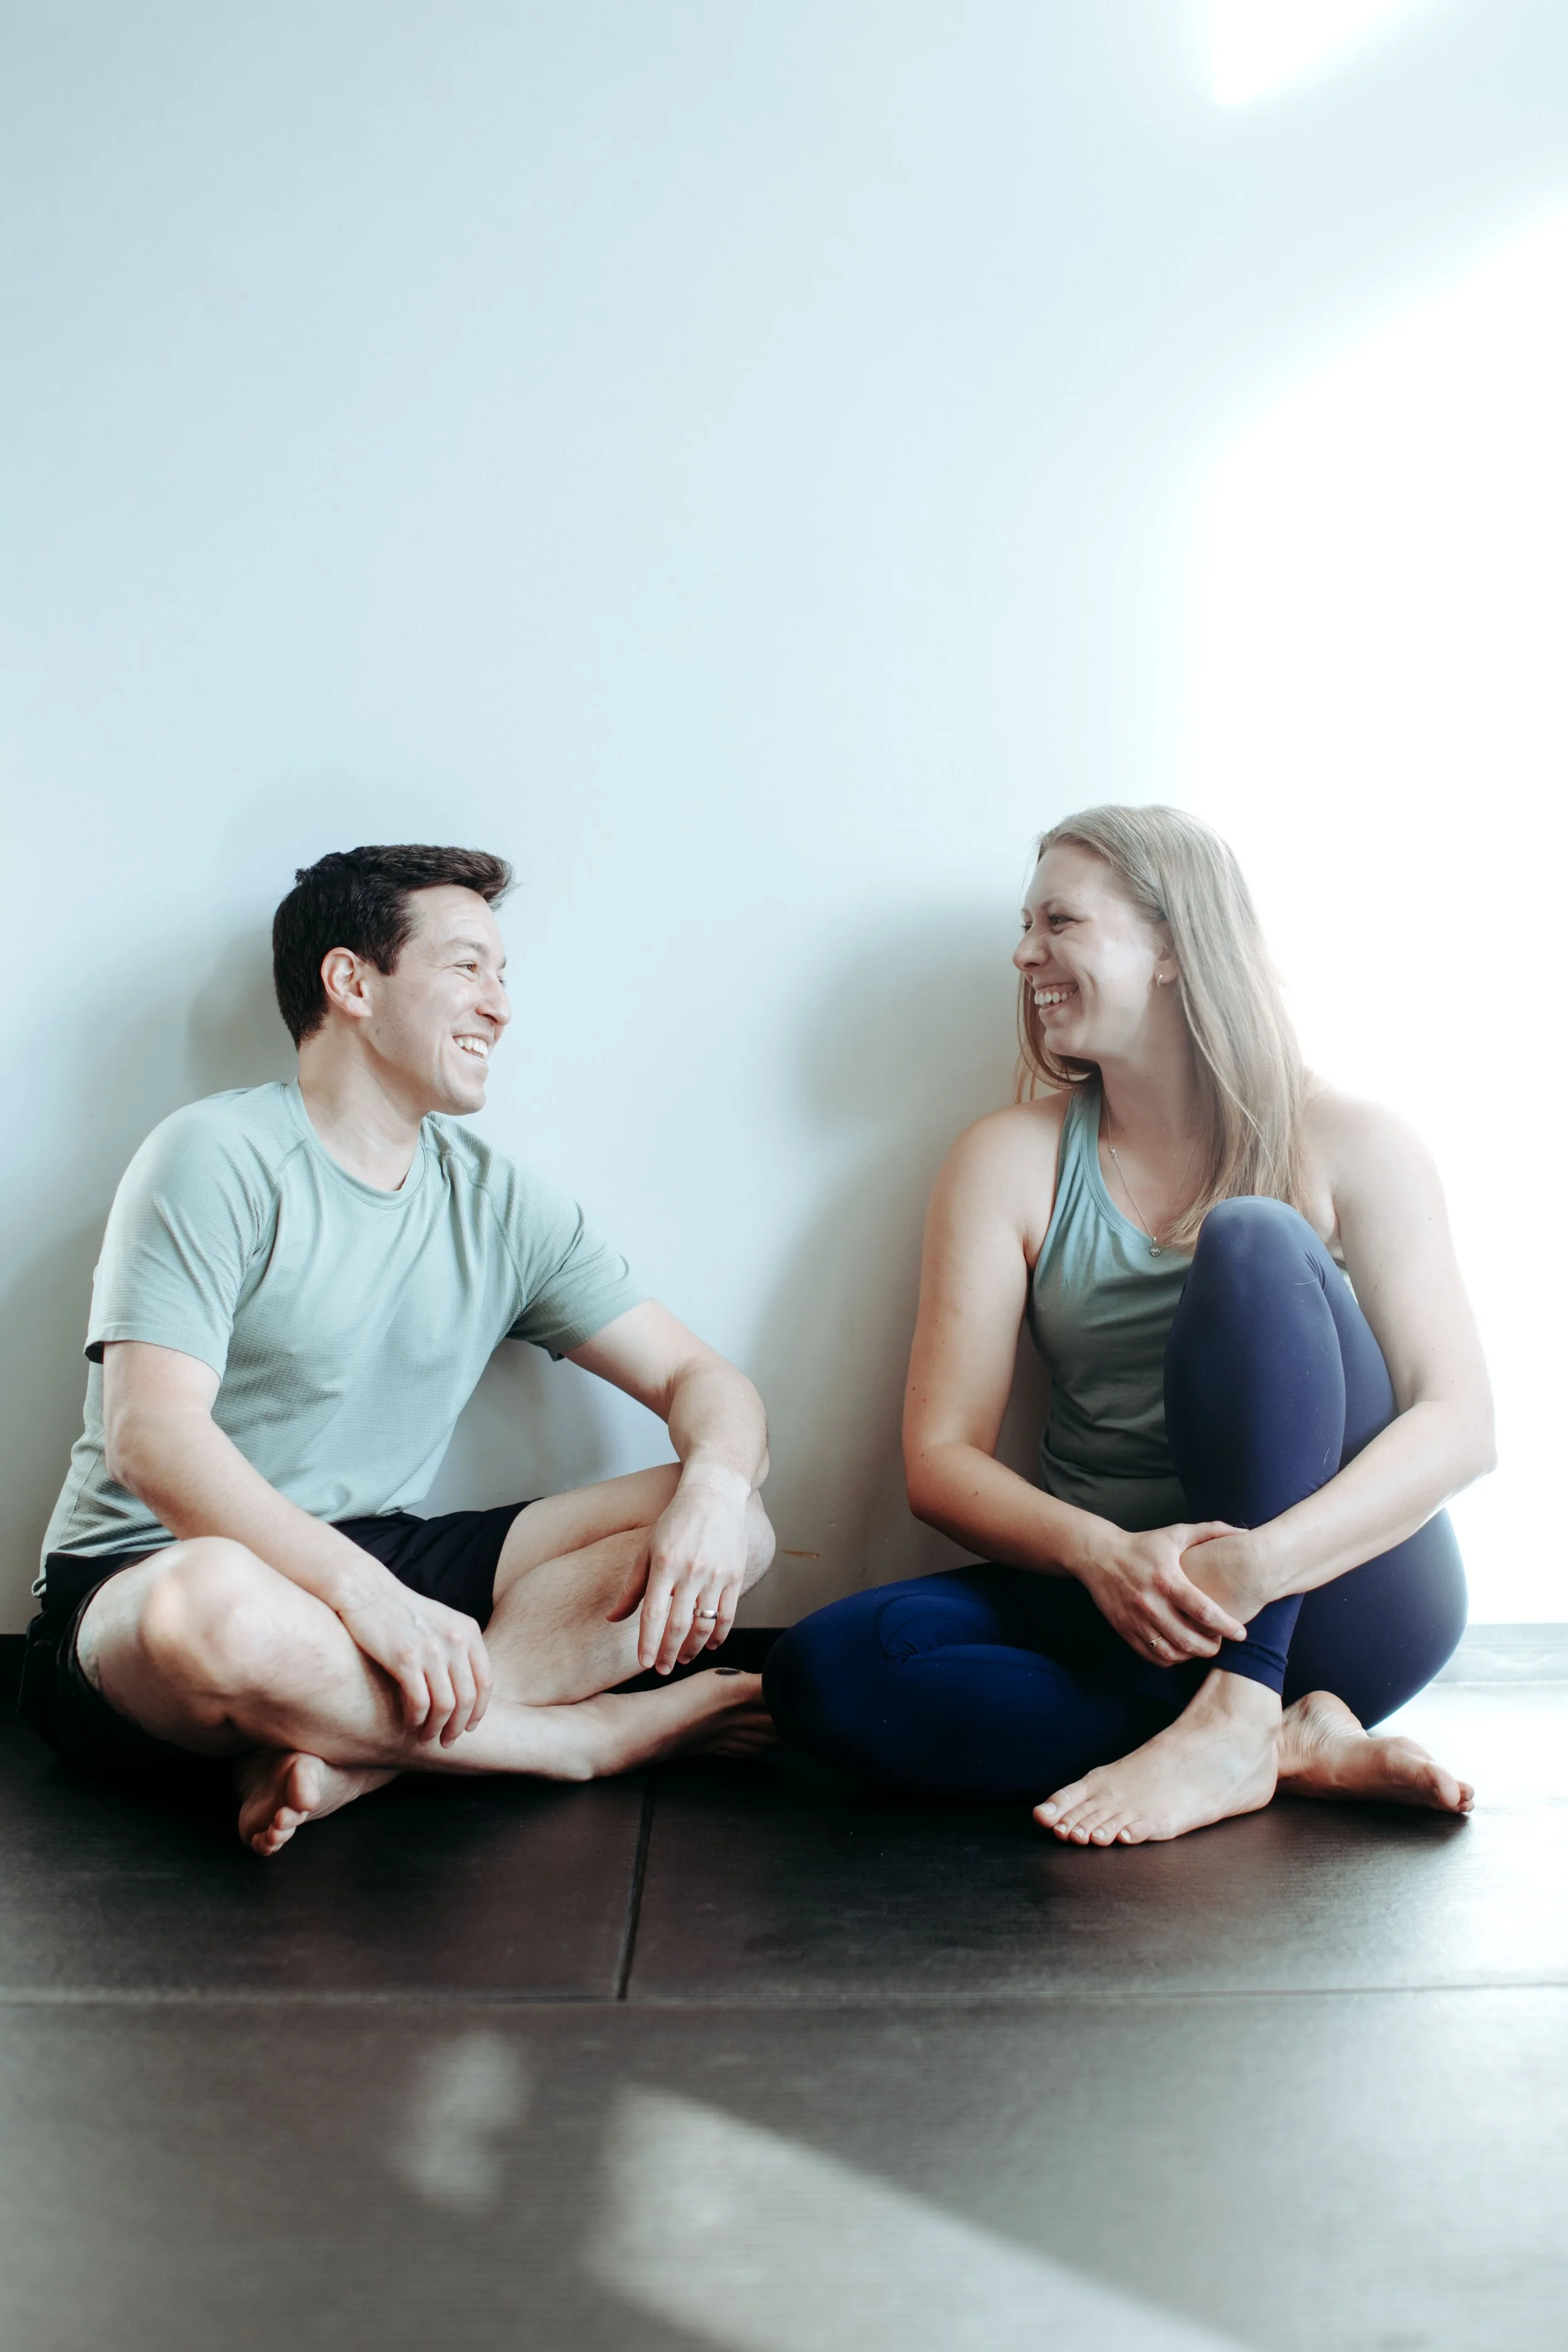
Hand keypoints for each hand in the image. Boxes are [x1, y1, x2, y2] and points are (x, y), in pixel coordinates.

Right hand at [336, 1575, 491, 1745]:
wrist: (366, 1592)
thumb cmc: (401, 1612)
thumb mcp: (441, 1622)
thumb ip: (457, 1648)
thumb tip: (467, 1687)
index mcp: (468, 1631)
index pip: (485, 1681)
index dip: (479, 1710)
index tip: (470, 1727)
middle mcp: (455, 1640)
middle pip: (468, 1698)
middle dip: (460, 1726)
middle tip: (448, 1741)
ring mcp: (431, 1649)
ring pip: (446, 1705)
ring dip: (437, 1728)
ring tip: (427, 1737)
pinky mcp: (404, 1658)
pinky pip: (419, 1702)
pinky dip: (417, 1719)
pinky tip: (410, 1724)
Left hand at [605, 1464, 752, 1672]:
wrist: (715, 1495)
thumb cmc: (676, 1521)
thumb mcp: (647, 1549)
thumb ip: (632, 1587)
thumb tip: (613, 1618)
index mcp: (664, 1565)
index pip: (653, 1614)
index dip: (647, 1642)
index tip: (643, 1663)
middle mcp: (691, 1572)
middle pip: (679, 1625)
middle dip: (668, 1652)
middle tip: (661, 1669)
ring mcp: (716, 1575)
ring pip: (705, 1624)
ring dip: (693, 1648)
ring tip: (682, 1658)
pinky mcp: (735, 1575)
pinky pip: (728, 1614)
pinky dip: (719, 1634)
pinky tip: (710, 1644)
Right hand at [1077, 1522, 1250, 1667]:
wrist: (1098, 1556)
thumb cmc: (1142, 1545)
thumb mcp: (1176, 1533)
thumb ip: (1211, 1532)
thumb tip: (1244, 1534)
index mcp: (1167, 1580)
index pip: (1203, 1611)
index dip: (1227, 1627)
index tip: (1241, 1633)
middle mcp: (1151, 1604)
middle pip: (1189, 1640)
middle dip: (1212, 1647)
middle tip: (1221, 1642)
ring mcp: (1136, 1620)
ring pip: (1171, 1653)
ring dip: (1191, 1655)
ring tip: (1201, 1645)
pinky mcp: (1125, 1630)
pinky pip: (1152, 1656)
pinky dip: (1171, 1659)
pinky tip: (1179, 1648)